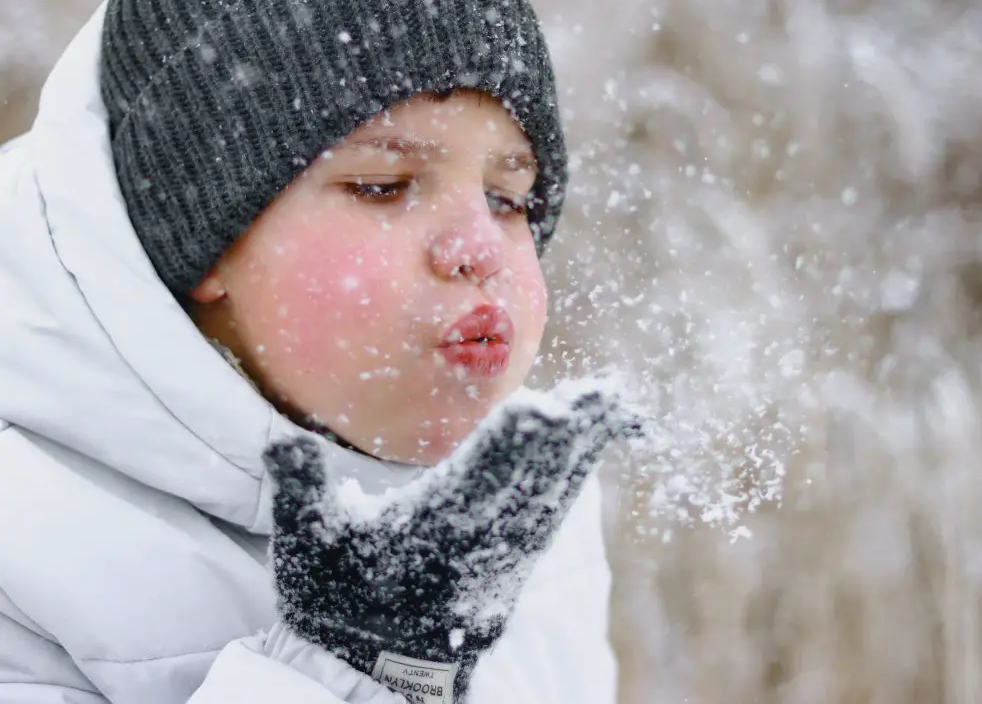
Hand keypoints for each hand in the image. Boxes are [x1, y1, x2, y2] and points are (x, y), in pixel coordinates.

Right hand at [264, 374, 641, 703]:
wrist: (371, 676)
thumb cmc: (334, 602)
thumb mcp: (302, 544)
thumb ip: (297, 488)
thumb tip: (284, 444)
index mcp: (425, 540)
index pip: (471, 486)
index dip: (507, 449)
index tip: (539, 410)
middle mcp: (474, 552)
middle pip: (525, 489)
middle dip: (564, 441)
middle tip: (600, 395)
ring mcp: (501, 565)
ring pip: (547, 503)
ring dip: (580, 455)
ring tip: (609, 408)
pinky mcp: (515, 571)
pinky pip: (551, 520)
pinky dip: (574, 482)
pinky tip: (589, 451)